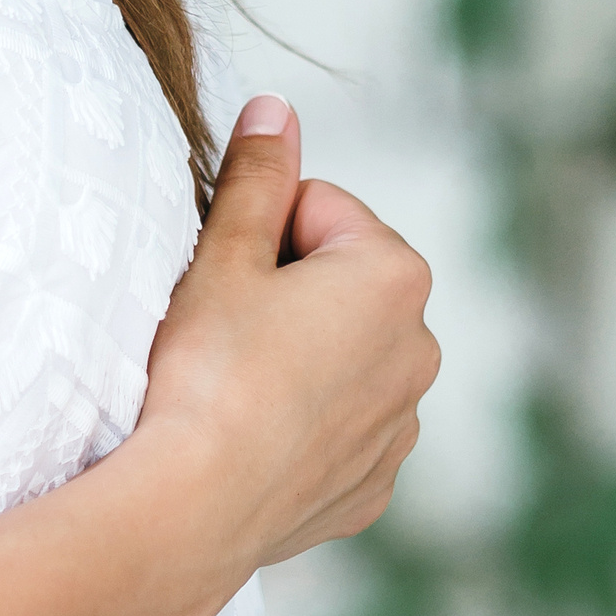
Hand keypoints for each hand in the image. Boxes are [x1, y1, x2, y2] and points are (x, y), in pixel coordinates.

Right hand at [130, 95, 438, 615]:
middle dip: (290, 293)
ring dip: (300, 357)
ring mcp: (402, 424)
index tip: (227, 276)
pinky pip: (341, 429)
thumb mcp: (224, 254)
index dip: (260, 232)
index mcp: (395, 276)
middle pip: (339, 283)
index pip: (318, 209)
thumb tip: (277, 109)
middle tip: (225, 330)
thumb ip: (257, 175)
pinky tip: (254, 438)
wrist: (195, 506)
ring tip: (236, 386)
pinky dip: (305, 425)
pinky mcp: (375, 483)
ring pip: (342, 357)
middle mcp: (421, 349)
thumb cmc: (209, 371)